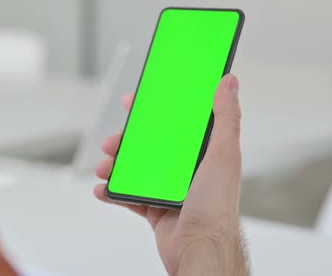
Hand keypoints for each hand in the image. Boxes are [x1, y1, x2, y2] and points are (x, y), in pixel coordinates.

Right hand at [94, 74, 248, 275]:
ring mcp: (167, 189)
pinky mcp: (154, 209)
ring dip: (114, 166)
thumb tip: (229, 82)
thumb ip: (226, 118)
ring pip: (133, 170)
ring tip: (104, 168)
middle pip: (147, 146)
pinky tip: (102, 189)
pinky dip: (112, 192)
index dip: (153, 110)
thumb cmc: (216, 206)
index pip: (174, 123)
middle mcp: (183, 169)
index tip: (134, 101)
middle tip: (112, 142)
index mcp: (200, 154)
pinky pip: (128, 196)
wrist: (200, 250)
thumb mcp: (223, 155)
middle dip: (125, 142)